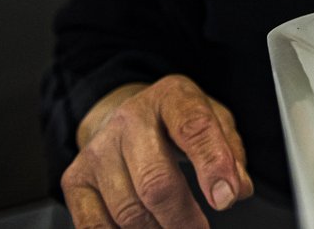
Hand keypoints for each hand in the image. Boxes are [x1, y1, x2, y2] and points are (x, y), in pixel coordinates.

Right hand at [62, 76, 253, 227]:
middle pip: (155, 182)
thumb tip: (237, 190)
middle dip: (183, 217)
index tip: (225, 199)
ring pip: (128, 211)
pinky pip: (94, 226)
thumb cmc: (178, 123)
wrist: (126, 117)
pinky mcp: (75, 178)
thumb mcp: (215, 120)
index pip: (193, 128)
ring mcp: (98, 149)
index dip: (212, 166)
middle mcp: (130, 118)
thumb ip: (230, 154)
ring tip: (175, 228)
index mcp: (171, 97)